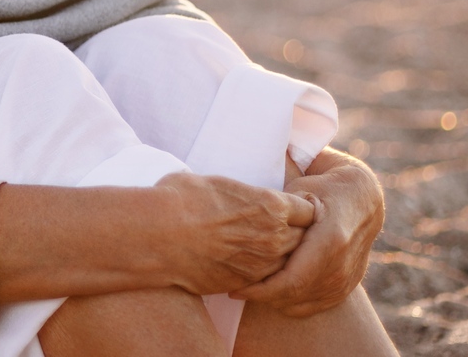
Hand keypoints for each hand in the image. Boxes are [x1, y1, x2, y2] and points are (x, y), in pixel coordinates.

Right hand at [150, 171, 314, 294]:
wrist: (158, 235)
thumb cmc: (182, 199)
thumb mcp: (219, 183)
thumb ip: (243, 194)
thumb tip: (239, 193)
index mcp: (272, 206)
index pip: (309, 211)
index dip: (302, 210)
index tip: (293, 209)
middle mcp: (274, 237)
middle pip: (304, 240)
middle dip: (297, 235)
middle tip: (282, 230)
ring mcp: (260, 265)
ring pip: (288, 263)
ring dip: (281, 257)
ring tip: (263, 249)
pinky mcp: (244, 284)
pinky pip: (265, 280)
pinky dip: (261, 274)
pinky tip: (245, 264)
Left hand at [230, 148, 382, 316]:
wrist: (363, 197)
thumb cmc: (324, 187)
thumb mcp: (300, 190)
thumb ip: (279, 212)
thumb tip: (246, 227)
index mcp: (331, 240)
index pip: (291, 280)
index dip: (260, 289)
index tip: (235, 286)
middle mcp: (342, 265)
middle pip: (294, 295)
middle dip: (262, 296)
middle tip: (236, 288)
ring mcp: (347, 279)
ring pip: (303, 304)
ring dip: (274, 301)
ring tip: (251, 288)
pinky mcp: (347, 286)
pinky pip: (315, 306)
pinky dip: (292, 304)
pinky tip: (273, 292)